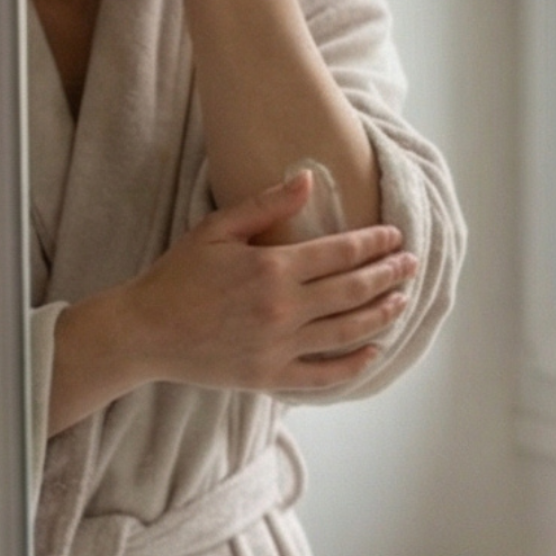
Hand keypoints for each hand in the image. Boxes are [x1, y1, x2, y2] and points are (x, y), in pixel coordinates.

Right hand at [122, 170, 416, 391]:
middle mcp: (283, 308)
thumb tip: (308, 180)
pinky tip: (374, 351)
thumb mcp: (217, 229)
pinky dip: (354, 364)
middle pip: (353, 290)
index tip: (395, 237)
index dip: (374, 244)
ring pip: (348, 331)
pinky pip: (324, 374)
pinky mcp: (271, 376)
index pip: (340, 252)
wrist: (144, 332)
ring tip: (402, 301)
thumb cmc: (177, 276)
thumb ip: (267, 205)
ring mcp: (279, 346)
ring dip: (381, 315)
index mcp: (272, 267)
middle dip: (388, 275)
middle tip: (411, 265)